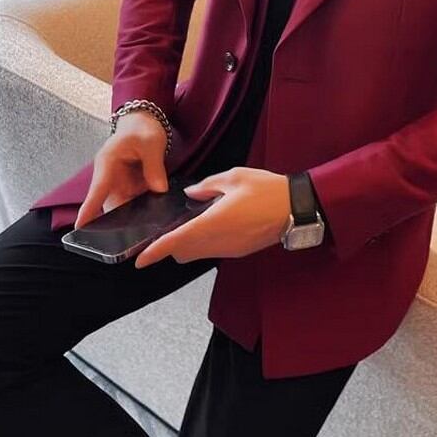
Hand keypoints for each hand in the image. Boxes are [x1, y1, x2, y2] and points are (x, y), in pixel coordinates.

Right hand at [75, 111, 168, 228]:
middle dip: (121, 219)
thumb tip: (158, 190)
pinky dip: (143, 207)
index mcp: (107, 163)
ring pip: (123, 207)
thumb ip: (154, 166)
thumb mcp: (151, 143)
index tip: (79, 226)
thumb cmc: (142, 127)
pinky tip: (154, 210)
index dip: (88, 209)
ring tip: (149, 219)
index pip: (97, 189)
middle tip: (137, 229)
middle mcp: (109, 176)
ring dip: (135, 214)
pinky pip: (134, 202)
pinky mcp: (129, 186)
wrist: (143, 121)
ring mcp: (118, 183)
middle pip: (110, 205)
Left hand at [134, 167, 290, 267]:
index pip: (177, 240)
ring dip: (185, 246)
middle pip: (183, 252)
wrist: (296, 208)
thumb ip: (208, 186)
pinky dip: (201, 244)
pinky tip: (205, 227)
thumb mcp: (235, 177)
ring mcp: (229, 250)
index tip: (140, 259)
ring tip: (181, 228)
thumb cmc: (267, 189)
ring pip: (196, 254)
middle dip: (168, 247)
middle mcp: (219, 241)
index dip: (156, 251)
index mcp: (215, 222)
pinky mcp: (238, 251)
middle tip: (159, 234)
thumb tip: (191, 194)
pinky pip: (211, 251)